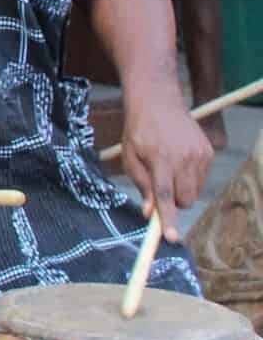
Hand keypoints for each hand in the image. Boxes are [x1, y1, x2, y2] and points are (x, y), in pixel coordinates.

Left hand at [119, 93, 212, 240]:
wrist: (158, 102)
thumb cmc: (138, 131)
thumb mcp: (130, 156)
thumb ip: (141, 185)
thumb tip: (150, 213)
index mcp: (160, 160)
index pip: (166, 196)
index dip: (169, 219)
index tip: (172, 238)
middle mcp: (184, 159)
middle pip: (184, 200)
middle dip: (172, 201)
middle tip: (159, 184)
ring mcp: (200, 155)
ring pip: (194, 192)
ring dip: (181, 188)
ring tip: (167, 166)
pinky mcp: (209, 153)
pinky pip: (201, 179)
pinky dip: (189, 177)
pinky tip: (178, 159)